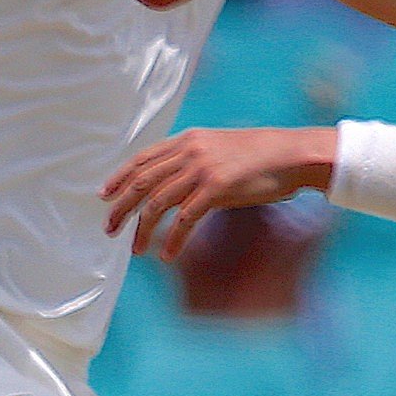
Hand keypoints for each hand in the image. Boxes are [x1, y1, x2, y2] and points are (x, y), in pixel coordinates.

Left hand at [101, 124, 333, 255]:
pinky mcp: (216, 188)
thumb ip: (193, 159)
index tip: (104, 196)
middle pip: (142, 182)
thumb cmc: (258, 156)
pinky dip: (172, 240)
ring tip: (135, 249)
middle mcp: (189, 152)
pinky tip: (167, 255)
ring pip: (158, 203)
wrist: (290, 155)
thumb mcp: (218, 149)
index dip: (119, 178)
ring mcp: (202, 169)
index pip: (142, 159)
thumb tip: (173, 180)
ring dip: (143, 229)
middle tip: (109, 229)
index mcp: (187, 140)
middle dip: (121, 207)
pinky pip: (184, 219)